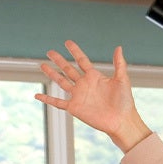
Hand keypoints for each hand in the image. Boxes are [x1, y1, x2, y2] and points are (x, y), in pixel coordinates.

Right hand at [34, 41, 151, 152]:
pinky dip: (47, 99)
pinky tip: (37, 96)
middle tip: (50, 51)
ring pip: (61, 82)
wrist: (122, 121)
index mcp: (95, 77)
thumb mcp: (122, 80)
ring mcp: (78, 96)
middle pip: (68, 69)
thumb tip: (119, 47)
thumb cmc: (125, 102)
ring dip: (52, 74)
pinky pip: (57, 102)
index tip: (68, 42)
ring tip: (43, 65)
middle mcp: (85, 85)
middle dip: (59, 60)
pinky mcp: (74, 107)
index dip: (75, 51)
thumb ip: (119, 64)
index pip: (82, 61)